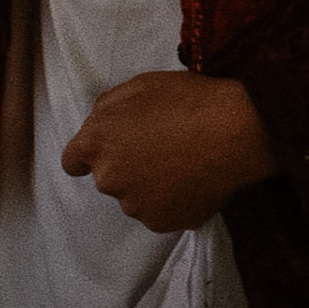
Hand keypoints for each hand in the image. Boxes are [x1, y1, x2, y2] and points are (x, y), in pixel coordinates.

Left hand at [62, 71, 275, 232]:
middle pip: (109, 177)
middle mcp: (109, 179)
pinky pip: (160, 211)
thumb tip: (99, 124)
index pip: (72, 161)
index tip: (111, 150)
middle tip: (162, 146)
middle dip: (127, 164)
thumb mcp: (142, 85)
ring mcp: (135, 206)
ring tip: (183, 161)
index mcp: (97, 143)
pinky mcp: (161, 223)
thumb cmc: (190, 100)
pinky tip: (194, 178)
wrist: (236, 131)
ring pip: (135, 196)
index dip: (89, 155)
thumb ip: (108, 106)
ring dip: (150, 183)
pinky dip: (172, 199)